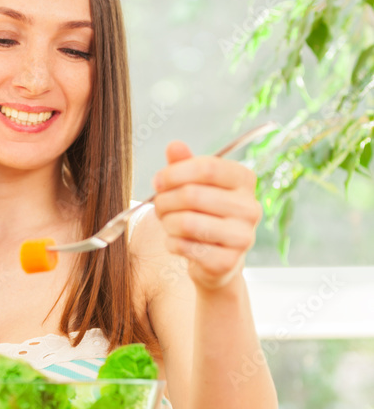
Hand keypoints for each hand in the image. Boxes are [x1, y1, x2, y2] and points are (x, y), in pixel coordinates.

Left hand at [152, 140, 261, 290]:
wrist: (217, 260)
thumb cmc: (204, 215)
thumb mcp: (195, 185)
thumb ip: (184, 165)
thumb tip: (174, 146)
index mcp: (244, 180)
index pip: (207, 166)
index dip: (175, 172)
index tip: (157, 181)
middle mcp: (250, 207)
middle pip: (192, 195)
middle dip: (165, 200)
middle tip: (158, 206)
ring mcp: (242, 237)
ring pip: (187, 222)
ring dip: (167, 223)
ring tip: (167, 223)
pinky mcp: (228, 262)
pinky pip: (185, 247)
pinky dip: (171, 243)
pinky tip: (176, 242)